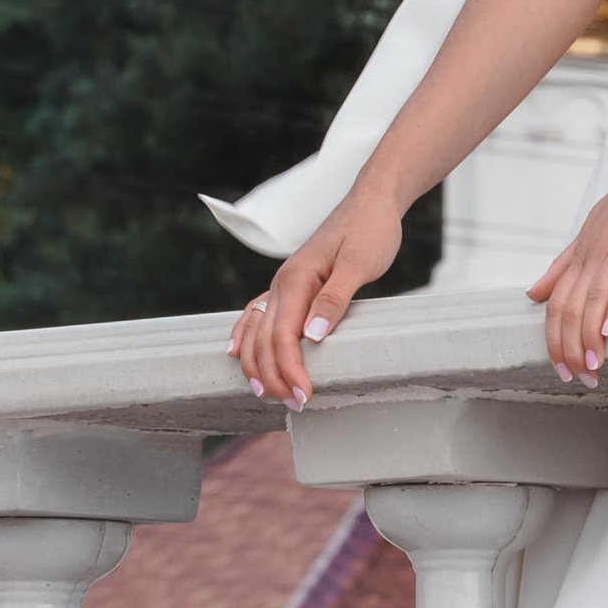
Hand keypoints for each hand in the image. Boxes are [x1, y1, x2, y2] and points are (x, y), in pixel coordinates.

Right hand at [228, 191, 402, 406]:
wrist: (372, 201)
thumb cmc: (370, 230)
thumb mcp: (360, 263)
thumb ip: (335, 299)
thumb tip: (311, 336)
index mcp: (296, 279)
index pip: (283, 337)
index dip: (290, 370)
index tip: (304, 396)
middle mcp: (282, 283)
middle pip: (264, 340)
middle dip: (273, 376)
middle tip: (294, 405)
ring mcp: (283, 283)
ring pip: (256, 331)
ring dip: (257, 364)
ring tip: (267, 393)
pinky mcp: (292, 284)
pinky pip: (258, 314)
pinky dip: (245, 337)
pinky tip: (235, 353)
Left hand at [528, 127, 607, 380]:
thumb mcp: (591, 230)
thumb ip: (563, 264)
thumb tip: (532, 293)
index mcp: (581, 252)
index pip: (555, 303)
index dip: (552, 338)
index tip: (558, 367)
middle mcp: (593, 252)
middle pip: (568, 308)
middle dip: (567, 348)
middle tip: (575, 378)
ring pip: (594, 300)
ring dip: (589, 339)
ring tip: (592, 369)